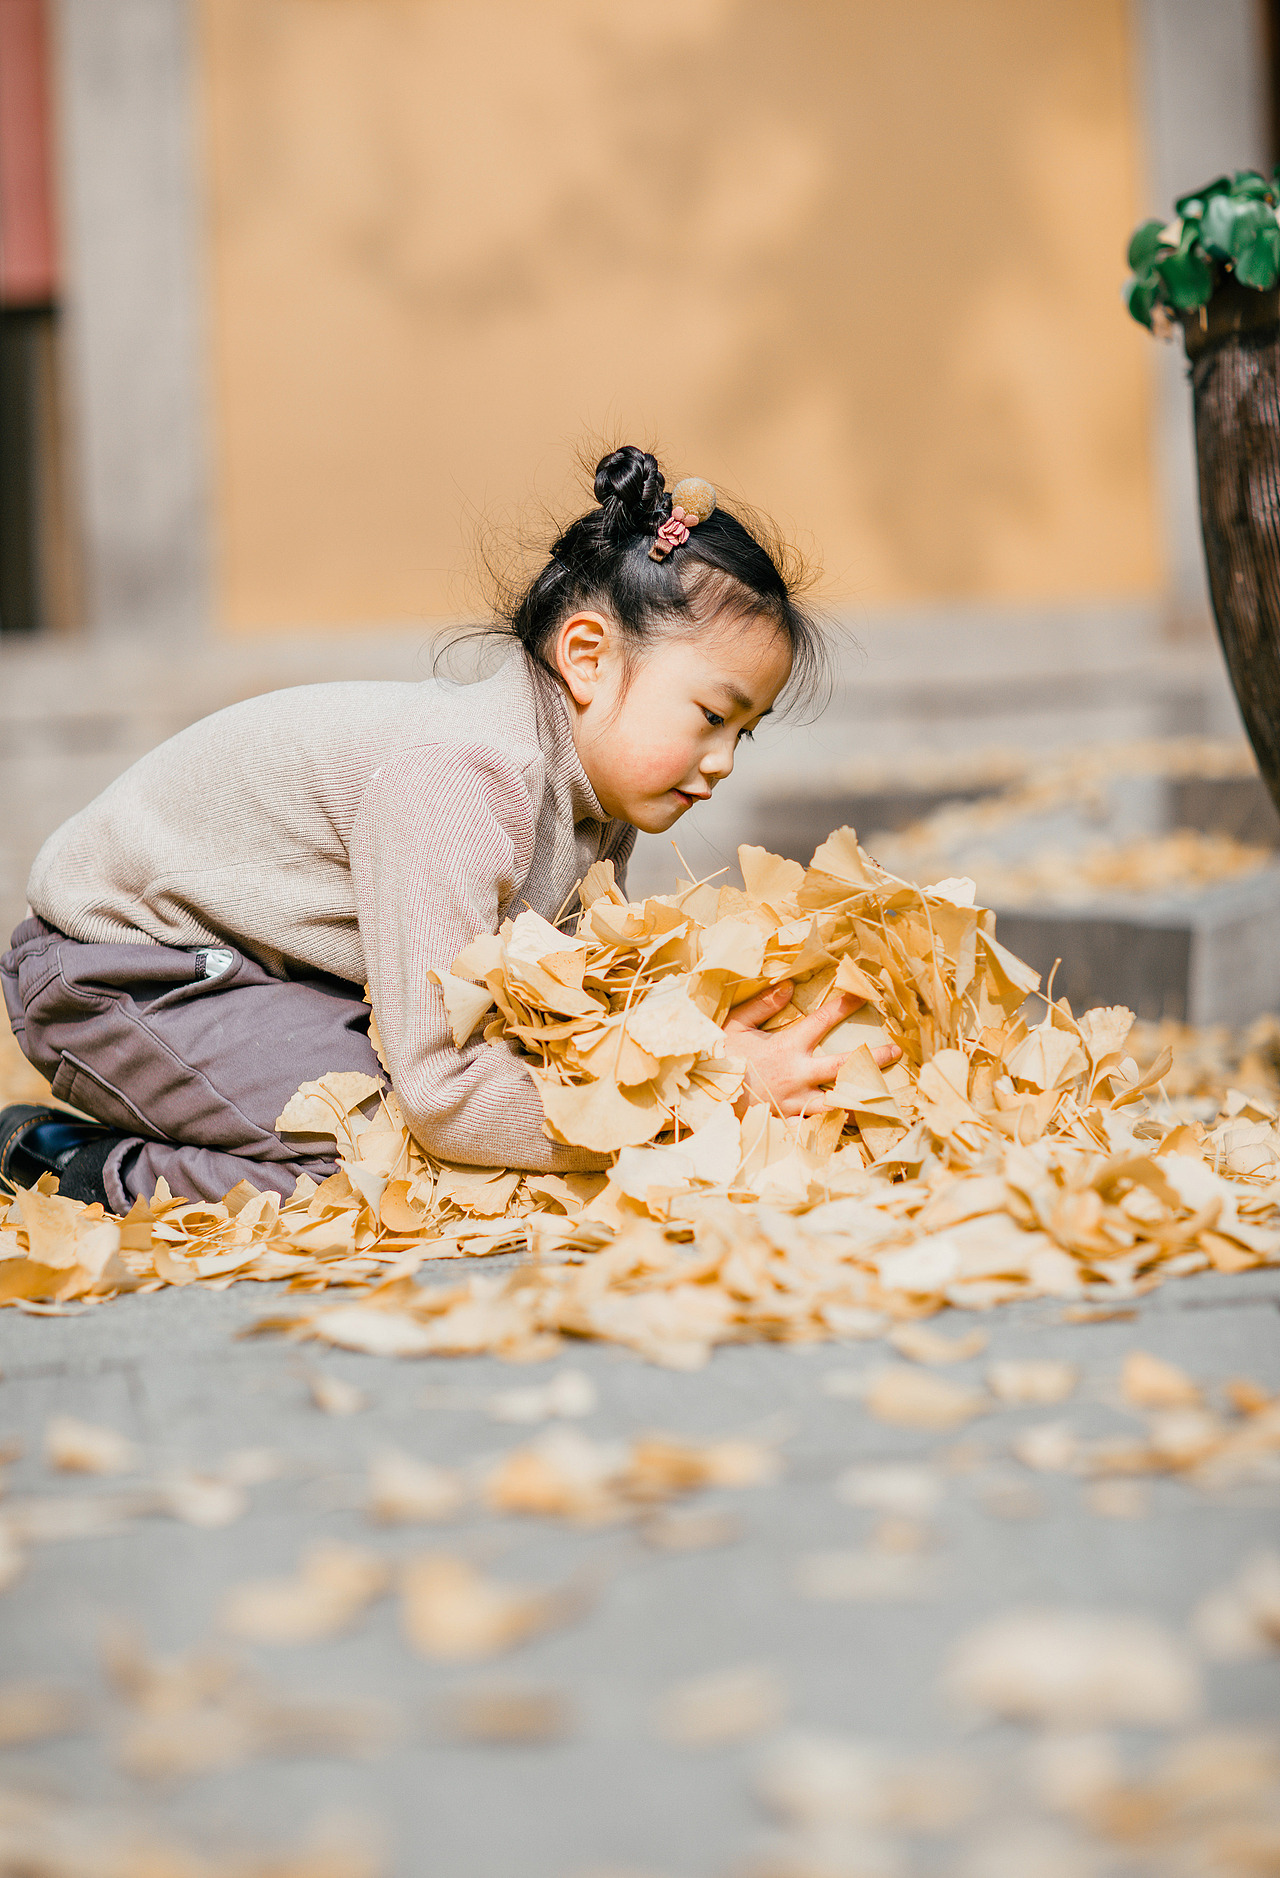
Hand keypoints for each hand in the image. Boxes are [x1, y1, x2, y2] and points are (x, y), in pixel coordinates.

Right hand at [723, 979, 901, 1117]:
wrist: (707, 1100)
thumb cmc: (720, 1059)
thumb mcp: (736, 1026)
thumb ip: (763, 1006)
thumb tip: (788, 986)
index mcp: (787, 1047)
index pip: (822, 1020)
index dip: (844, 1005)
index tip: (863, 993)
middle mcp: (799, 1074)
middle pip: (844, 1065)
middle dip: (873, 1057)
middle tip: (895, 1051)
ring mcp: (796, 1101)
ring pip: (838, 1102)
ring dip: (861, 1097)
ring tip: (881, 1096)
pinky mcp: (790, 1120)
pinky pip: (817, 1126)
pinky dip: (833, 1125)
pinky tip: (849, 1125)